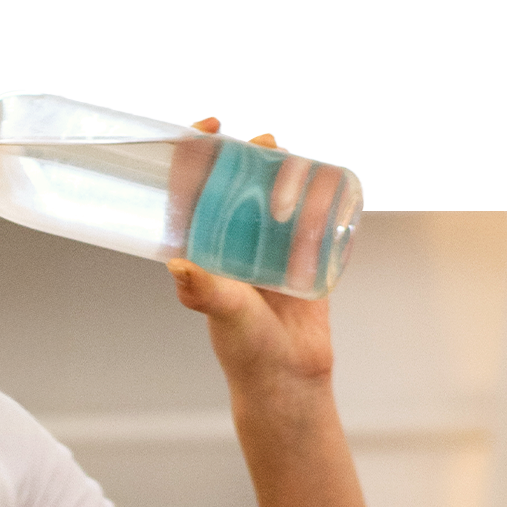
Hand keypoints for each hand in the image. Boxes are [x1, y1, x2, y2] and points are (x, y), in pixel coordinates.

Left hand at [166, 119, 335, 410]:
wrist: (290, 377)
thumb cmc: (247, 349)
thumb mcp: (224, 313)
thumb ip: (204, 291)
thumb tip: (179, 265)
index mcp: (207, 250)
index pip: (194, 193)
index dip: (195, 157)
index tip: (206, 129)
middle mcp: (235, 244)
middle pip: (239, 184)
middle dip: (249, 156)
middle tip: (265, 145)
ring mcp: (270, 248)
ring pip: (278, 195)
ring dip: (288, 173)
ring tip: (296, 169)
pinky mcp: (305, 256)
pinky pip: (314, 217)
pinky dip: (320, 197)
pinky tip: (327, 185)